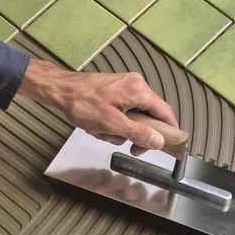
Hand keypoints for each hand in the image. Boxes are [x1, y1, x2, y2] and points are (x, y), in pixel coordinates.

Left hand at [18, 59, 177, 155]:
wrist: (62, 90)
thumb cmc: (82, 102)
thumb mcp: (112, 123)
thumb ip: (137, 133)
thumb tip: (158, 140)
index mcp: (138, 90)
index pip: (164, 112)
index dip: (170, 129)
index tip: (172, 142)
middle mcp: (135, 86)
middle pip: (149, 117)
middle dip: (137, 134)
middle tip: (132, 148)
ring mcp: (125, 88)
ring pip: (134, 118)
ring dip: (120, 131)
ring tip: (104, 131)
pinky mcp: (116, 92)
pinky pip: (123, 113)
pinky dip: (114, 124)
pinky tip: (100, 126)